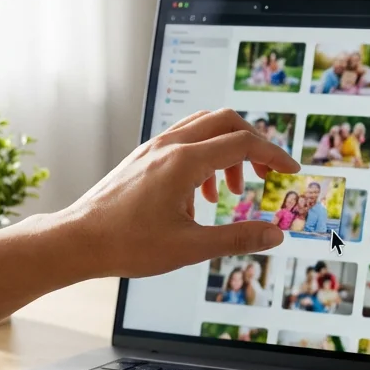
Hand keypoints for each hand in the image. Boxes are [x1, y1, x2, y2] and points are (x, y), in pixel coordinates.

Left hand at [63, 109, 299, 277]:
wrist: (78, 240)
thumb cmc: (128, 245)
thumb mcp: (190, 248)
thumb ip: (237, 238)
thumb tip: (276, 234)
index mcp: (184, 162)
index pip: (243, 143)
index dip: (274, 156)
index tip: (291, 171)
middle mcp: (169, 145)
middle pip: (226, 121)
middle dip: (254, 145)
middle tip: (264, 176)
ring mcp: (154, 148)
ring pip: (204, 127)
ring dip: (227, 151)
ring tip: (229, 192)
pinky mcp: (143, 157)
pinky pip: (184, 140)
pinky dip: (204, 158)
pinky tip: (199, 197)